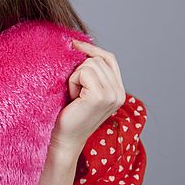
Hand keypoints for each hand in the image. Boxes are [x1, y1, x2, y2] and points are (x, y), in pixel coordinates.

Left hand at [50, 39, 126, 154]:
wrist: (64, 140)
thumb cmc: (69, 115)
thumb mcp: (84, 91)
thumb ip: (91, 73)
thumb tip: (79, 45)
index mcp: (118, 91)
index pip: (109, 58)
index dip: (92, 50)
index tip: (74, 44)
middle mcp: (120, 93)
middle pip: (98, 59)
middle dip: (80, 70)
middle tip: (74, 93)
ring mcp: (112, 95)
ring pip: (90, 64)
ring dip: (75, 77)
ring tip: (74, 97)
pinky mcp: (100, 96)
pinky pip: (83, 71)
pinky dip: (72, 82)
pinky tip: (72, 98)